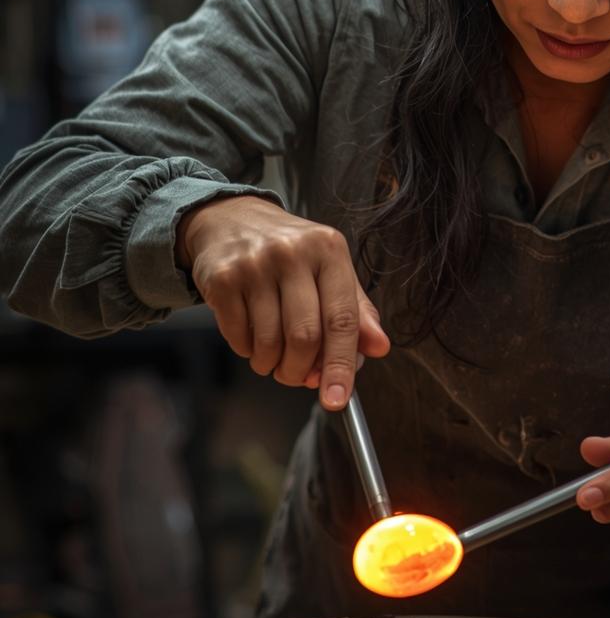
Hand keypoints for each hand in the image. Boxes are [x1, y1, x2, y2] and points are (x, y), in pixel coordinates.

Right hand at [176, 195, 389, 410]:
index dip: (341, 365)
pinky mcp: (222, 278)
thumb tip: (379, 347)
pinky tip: (250, 334)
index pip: (342, 318)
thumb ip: (356, 310)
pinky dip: (247, 351)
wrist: (231, 219)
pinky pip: (238, 338)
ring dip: (271, 365)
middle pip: (304, 337)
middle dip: (300, 371)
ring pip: (269, 343)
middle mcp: (293, 252)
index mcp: (329, 250)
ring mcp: (255, 264)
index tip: (337, 398)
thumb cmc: (290, 253)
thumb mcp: (329, 269)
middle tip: (297, 376)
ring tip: (272, 356)